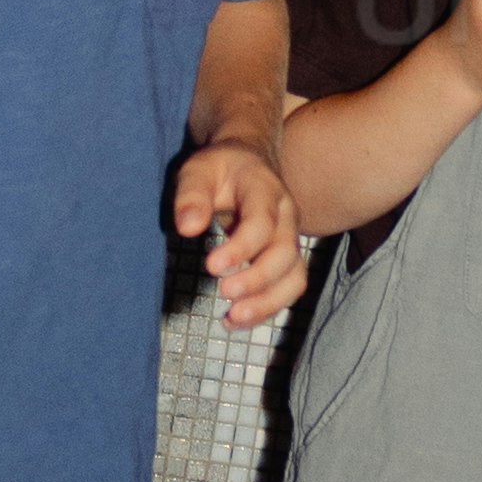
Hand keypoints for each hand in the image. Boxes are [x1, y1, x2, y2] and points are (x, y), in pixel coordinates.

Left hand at [171, 135, 303, 326]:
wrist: (247, 162)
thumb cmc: (219, 169)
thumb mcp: (198, 170)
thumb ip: (191, 195)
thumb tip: (187, 228)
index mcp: (265, 189)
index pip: (262, 222)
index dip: (241, 248)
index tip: (211, 267)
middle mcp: (286, 216)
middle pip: (285, 253)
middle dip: (257, 279)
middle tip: (225, 293)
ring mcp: (290, 239)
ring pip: (294, 276)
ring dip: (267, 302)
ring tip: (232, 318)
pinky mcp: (286, 259)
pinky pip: (288, 288)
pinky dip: (266, 308)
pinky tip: (235, 320)